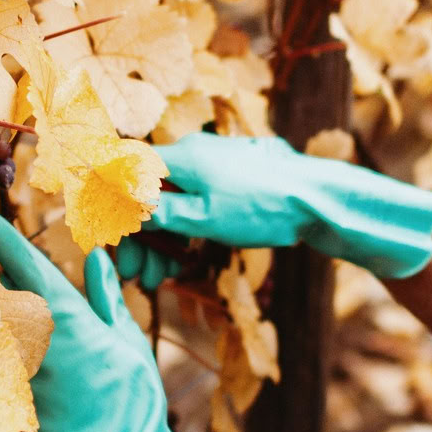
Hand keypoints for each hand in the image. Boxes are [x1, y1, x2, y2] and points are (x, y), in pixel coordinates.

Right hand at [111, 133, 431, 286]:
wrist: (318, 200)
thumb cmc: (261, 207)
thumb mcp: (203, 217)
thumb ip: (158, 210)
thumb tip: (117, 205)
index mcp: (181, 157)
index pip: (127, 176)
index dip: (114, 213)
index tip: (112, 245)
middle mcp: (193, 154)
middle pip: (149, 196)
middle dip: (140, 238)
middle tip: (139, 276)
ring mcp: (213, 165)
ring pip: (173, 203)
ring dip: (162, 240)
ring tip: (162, 277)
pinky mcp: (229, 179)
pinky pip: (195, 202)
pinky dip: (184, 230)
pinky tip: (184, 259)